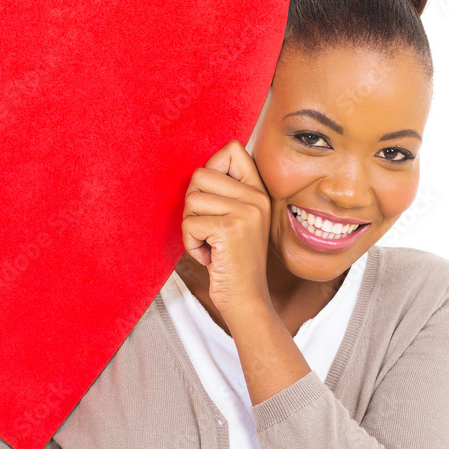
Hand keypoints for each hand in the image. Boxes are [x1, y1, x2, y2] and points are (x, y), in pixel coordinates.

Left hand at [181, 140, 271, 319]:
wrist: (247, 299)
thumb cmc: (233, 261)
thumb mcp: (238, 220)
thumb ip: (226, 192)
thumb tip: (200, 169)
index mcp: (259, 191)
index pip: (232, 149)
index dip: (210, 169)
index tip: (212, 200)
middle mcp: (256, 197)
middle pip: (200, 174)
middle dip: (193, 204)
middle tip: (207, 227)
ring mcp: (246, 212)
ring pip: (191, 199)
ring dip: (190, 227)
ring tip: (209, 244)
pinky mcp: (229, 229)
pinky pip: (189, 223)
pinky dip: (190, 244)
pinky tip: (209, 256)